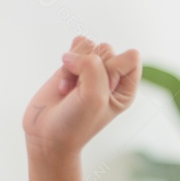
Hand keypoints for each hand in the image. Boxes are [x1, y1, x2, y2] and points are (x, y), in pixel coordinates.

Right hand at [22, 36, 140, 159]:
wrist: (48, 135)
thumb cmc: (77, 122)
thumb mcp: (94, 96)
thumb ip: (93, 65)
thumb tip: (74, 50)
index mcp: (127, 88)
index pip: (131, 57)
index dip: (112, 69)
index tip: (100, 90)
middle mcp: (112, 78)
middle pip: (107, 49)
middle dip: (90, 68)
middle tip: (80, 93)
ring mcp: (92, 70)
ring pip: (89, 45)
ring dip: (75, 66)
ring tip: (70, 91)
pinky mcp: (73, 65)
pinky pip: (76, 45)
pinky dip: (66, 61)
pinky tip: (64, 82)